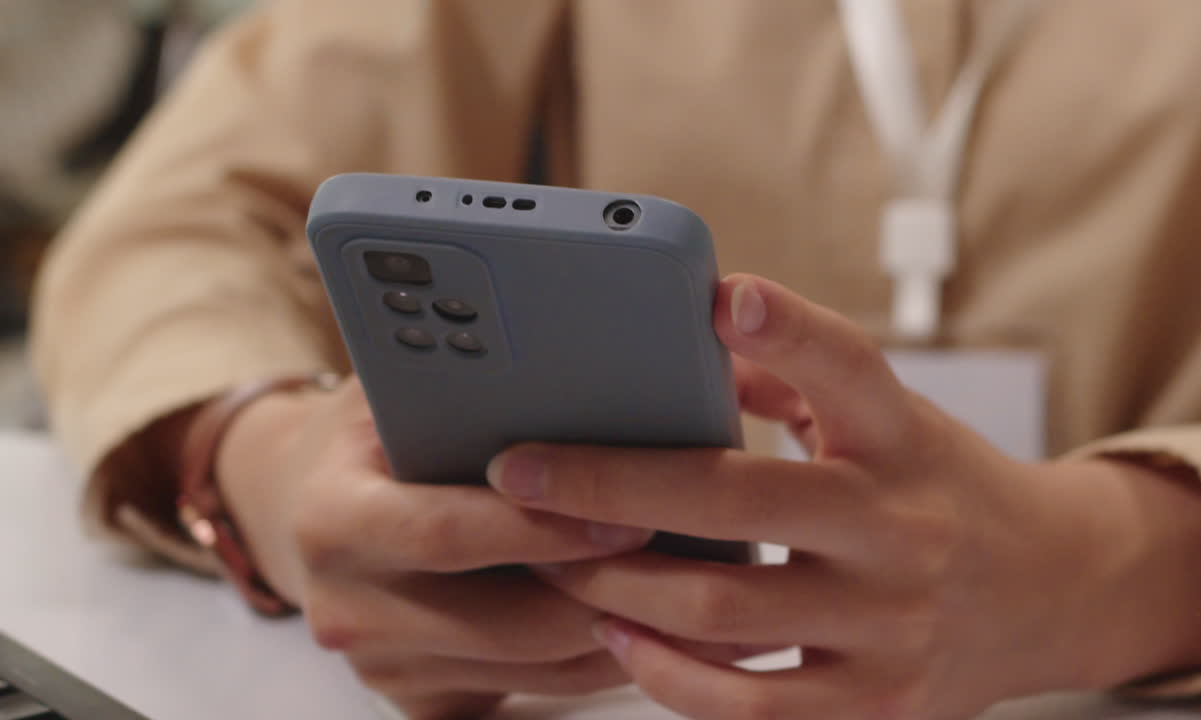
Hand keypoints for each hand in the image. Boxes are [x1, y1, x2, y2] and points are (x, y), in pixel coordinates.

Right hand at [214, 377, 655, 718]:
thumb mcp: (400, 390)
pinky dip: (596, 665)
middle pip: (503, 622)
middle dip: (605, 592)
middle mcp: (350, 606)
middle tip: (689, 560)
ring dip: (620, 636)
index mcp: (335, 520)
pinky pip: (528, 695)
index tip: (627, 515)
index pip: (447, 534)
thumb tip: (583, 375)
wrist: (310, 506)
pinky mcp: (420, 700)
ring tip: (697, 596)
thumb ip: (472, 386)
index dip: (541, 530)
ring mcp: (384, 665)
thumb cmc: (376, 434)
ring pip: (532, 669)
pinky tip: (652, 627)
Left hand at [486, 274, 1200, 719]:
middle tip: (521, 473)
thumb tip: (686, 341)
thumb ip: (792, 381)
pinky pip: (751, 707)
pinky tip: (618, 637)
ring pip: (725, 616)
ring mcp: (891, 626)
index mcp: (903, 439)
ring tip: (552, 557)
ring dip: (618, 584)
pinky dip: (670, 676)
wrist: (1053, 590)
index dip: (789, 331)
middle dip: (613, 486)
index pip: (850, 369)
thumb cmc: (944, 487)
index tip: (722, 297)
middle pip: (742, 504)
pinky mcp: (878, 705)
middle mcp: (901, 529)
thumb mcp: (891, 419)